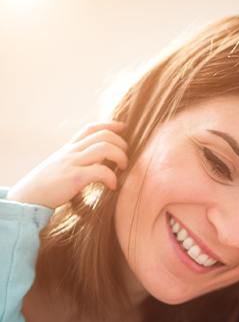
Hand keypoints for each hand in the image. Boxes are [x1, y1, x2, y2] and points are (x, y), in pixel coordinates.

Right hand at [7, 121, 127, 207]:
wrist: (30, 196)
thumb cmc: (49, 185)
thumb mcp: (62, 166)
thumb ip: (77, 161)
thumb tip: (97, 163)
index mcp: (69, 148)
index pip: (91, 128)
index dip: (110, 125)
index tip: (124, 127)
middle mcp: (72, 151)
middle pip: (103, 135)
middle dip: (121, 144)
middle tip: (125, 159)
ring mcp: (73, 163)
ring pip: (104, 148)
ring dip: (120, 156)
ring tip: (122, 168)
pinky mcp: (74, 178)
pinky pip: (100, 171)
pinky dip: (111, 177)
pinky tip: (113, 186)